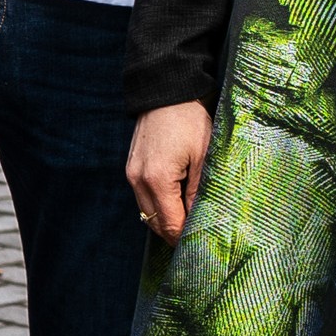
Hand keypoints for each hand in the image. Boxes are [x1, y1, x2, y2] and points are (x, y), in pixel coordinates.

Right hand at [126, 101, 213, 240]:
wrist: (166, 93)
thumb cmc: (189, 121)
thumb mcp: (204, 156)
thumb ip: (199, 192)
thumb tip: (200, 220)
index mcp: (157, 179)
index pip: (170, 225)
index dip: (186, 237)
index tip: (202, 242)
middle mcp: (138, 181)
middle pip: (156, 224)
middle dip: (176, 233)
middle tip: (198, 235)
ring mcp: (131, 175)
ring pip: (148, 213)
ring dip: (167, 219)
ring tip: (189, 219)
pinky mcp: (131, 169)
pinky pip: (144, 198)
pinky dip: (158, 205)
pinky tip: (176, 202)